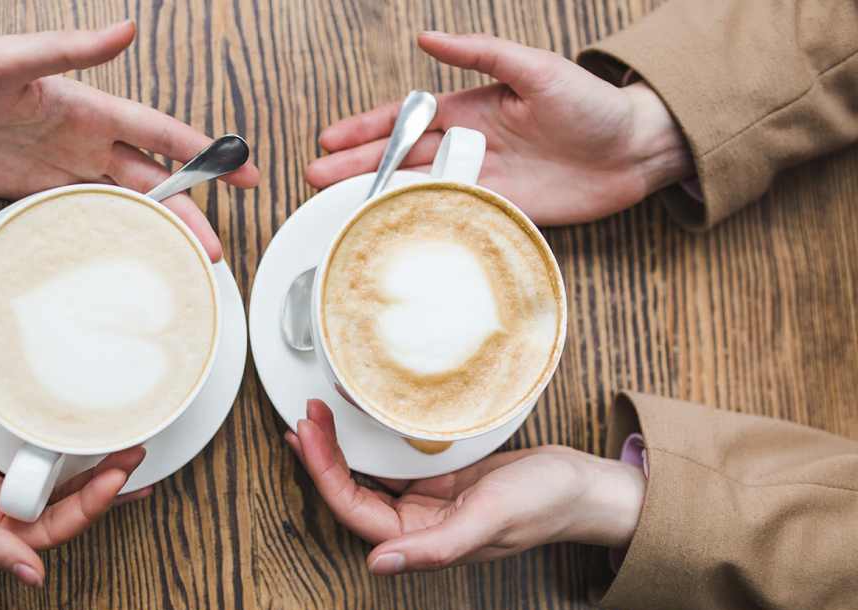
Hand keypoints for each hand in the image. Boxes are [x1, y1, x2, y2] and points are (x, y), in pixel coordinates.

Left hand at [0, 20, 259, 260]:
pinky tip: (130, 256)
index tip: (242, 169)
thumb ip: (68, 48)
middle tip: (215, 247)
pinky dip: (112, 237)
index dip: (203, 152)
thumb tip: (126, 30)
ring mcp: (60, 169)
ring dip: (156, 230)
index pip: (159, 133)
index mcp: (87, 107)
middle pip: (151, 180)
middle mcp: (82, 140)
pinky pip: (84, 217)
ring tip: (184, 262)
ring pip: (124, 204)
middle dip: (189, 210)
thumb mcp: (8, 59)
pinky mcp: (34, 194)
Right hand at [0, 358, 151, 585]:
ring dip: (80, 464)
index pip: (45, 534)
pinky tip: (76, 428)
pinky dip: (48, 441)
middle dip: (99, 487)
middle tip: (136, 456)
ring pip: (41, 478)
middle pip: (53, 507)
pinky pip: (18, 447)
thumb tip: (33, 578)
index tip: (120, 479)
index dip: (88, 511)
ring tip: (121, 441)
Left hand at [285, 400, 645, 574]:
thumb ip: (435, 549)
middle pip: (350, 493)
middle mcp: (416, 525)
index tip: (307, 436)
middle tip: (304, 416)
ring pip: (366, 477)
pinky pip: (391, 460)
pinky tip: (353, 421)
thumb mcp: (490, 522)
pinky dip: (368, 441)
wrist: (581, 485)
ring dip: (337, 449)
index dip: (324, 476)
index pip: (355, 512)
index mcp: (423, 542)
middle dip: (321, 457)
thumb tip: (379, 566)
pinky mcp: (436, 477)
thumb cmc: (544, 505)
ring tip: (314, 416)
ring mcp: (425, 500)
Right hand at [304, 32, 692, 225]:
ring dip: (377, 198)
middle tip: (316, 180)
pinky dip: (420, 224)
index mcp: (471, 109)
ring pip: (416, 190)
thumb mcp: (536, 69)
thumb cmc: (592, 104)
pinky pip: (450, 218)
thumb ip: (483, 52)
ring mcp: (481, 181)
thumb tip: (431, 35)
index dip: (366, 129)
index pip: (405, 119)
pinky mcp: (500, 212)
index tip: (330, 140)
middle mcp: (469, 145)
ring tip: (337, 208)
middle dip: (356, 168)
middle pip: (400, 158)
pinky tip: (391, 232)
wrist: (636, 151)